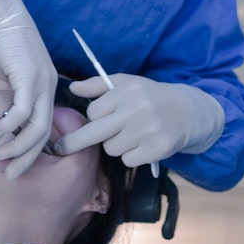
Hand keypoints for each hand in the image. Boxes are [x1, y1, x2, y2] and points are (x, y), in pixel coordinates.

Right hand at [0, 0, 56, 178]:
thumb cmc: (2, 41)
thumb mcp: (5, 75)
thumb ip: (5, 96)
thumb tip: (0, 116)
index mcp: (46, 86)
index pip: (45, 126)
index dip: (31, 148)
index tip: (14, 163)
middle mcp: (49, 86)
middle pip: (44, 133)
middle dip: (27, 158)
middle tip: (10, 174)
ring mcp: (41, 82)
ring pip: (37, 127)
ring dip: (17, 146)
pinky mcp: (28, 77)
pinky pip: (22, 111)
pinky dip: (9, 126)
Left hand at [52, 74, 224, 167]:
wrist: (185, 111)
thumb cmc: (148, 96)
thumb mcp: (125, 83)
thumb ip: (97, 85)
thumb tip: (73, 88)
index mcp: (127, 90)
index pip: (94, 112)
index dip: (95, 116)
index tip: (102, 116)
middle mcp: (137, 109)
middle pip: (95, 132)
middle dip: (74, 142)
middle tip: (58, 148)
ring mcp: (148, 130)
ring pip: (111, 148)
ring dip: (115, 144)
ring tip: (130, 133)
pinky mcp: (157, 149)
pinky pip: (128, 160)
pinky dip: (131, 155)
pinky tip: (141, 143)